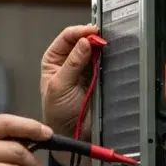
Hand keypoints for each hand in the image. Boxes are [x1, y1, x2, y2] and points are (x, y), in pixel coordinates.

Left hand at [40, 24, 100, 139]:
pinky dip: (108, 59)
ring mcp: (85, 68)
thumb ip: (72, 64)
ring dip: (102, 48)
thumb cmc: (58, 113)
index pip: (66, 37)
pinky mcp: (98, 77)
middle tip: (102, 39)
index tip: (91, 32)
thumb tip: (84, 42)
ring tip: (107, 47)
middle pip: (82, 40)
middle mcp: (69, 61)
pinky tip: (111, 58)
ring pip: (95, 50)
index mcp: (54, 60)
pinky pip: (105, 63)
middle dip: (92, 38)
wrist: (73, 133)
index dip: (79, 32)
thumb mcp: (60, 86)